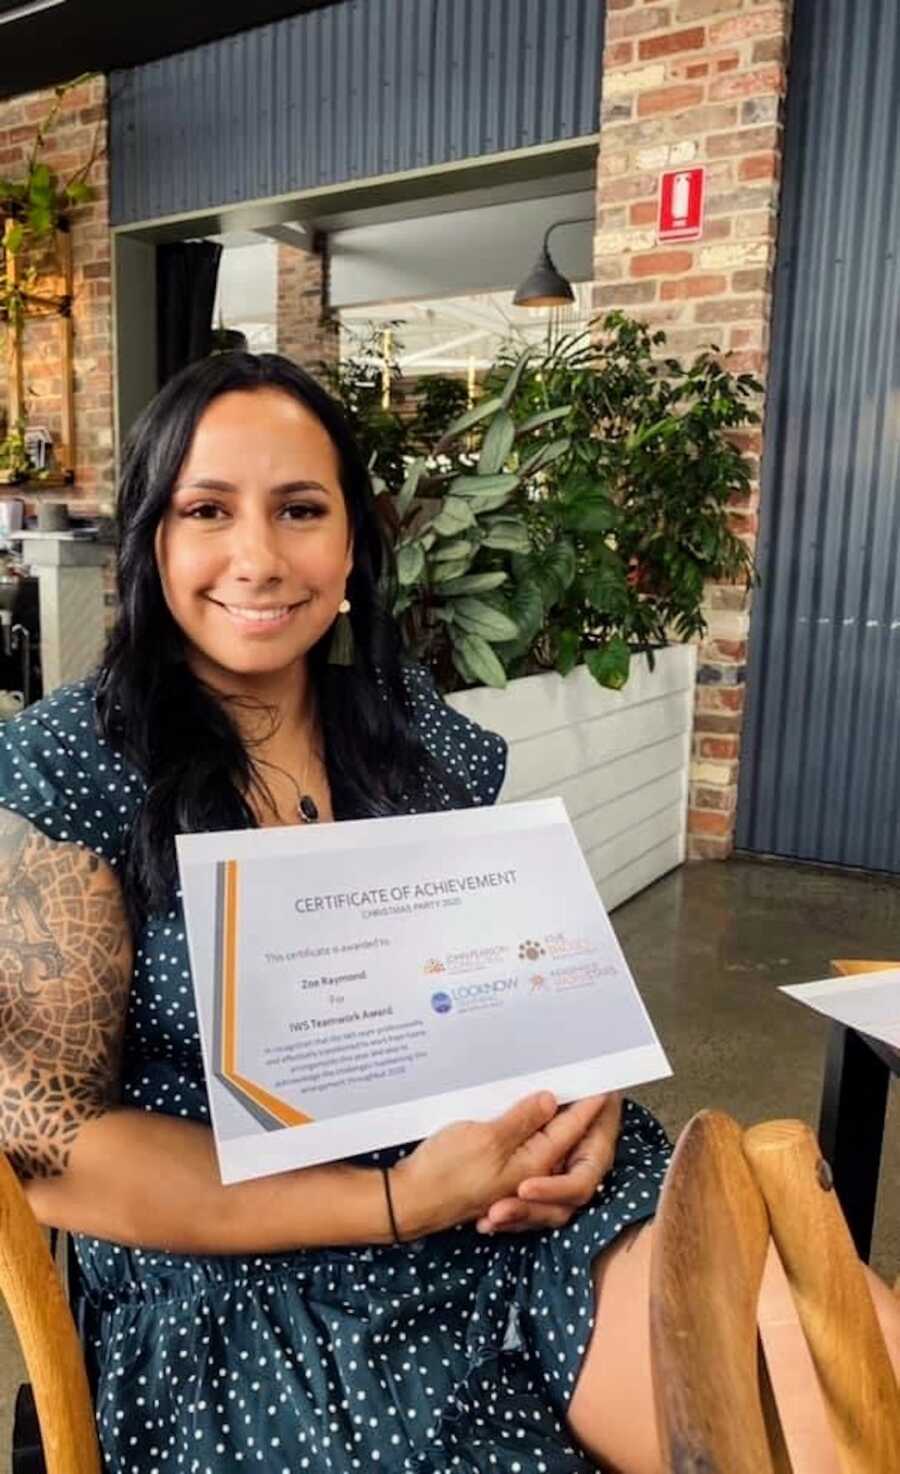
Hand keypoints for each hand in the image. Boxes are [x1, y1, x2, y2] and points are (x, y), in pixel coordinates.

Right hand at [391, 1091, 609, 1238]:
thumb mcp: (486, 1137)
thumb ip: (523, 1120)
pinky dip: (534, 1142)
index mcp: (535, 1164)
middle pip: (565, 1143)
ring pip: (548, 1153)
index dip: (586, 1104)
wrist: (410, 1201)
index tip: (602, 1082)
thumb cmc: (445, 1170)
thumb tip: (550, 1101)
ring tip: (559, 1103)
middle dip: (579, 1118)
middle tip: (585, 1089)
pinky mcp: (497, 1181)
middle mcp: (531, 1175)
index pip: (570, 1129)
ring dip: (555, 1130)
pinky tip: (527, 1127)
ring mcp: (514, 1181)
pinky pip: (528, 1161)